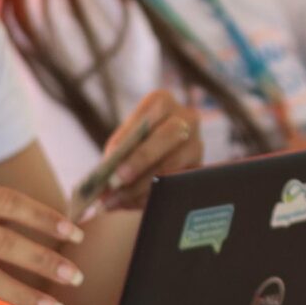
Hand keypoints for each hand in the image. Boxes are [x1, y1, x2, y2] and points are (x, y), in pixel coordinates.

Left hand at [82, 93, 202, 217]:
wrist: (154, 160)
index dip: (129, 138)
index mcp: (163, 101)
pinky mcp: (200, 170)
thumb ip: (117, 154)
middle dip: (140, 160)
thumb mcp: (124, 142)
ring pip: (173, 164)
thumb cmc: (134, 146)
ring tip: (117, 199)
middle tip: (116, 181)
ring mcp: (197, 144)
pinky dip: (151, 196)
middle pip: (168, 136)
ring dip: (141, 185)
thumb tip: (105, 180)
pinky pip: (177, 184)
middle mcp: (187, 118)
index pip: (148, 116)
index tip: (110, 159)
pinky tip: (132, 203)